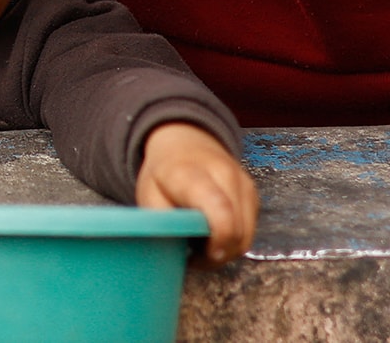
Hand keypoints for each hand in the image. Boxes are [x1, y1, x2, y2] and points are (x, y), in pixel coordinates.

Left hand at [135, 122, 258, 268]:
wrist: (184, 143)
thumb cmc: (162, 174)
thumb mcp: (148, 197)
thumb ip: (164, 223)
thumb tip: (175, 251)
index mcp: (194, 175)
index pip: (220, 211)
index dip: (218, 241)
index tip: (200, 257)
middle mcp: (227, 177)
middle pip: (238, 230)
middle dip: (217, 254)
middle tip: (192, 258)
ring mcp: (245, 185)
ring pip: (247, 235)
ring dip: (226, 250)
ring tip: (200, 247)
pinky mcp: (253, 195)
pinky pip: (249, 229)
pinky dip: (232, 240)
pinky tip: (212, 236)